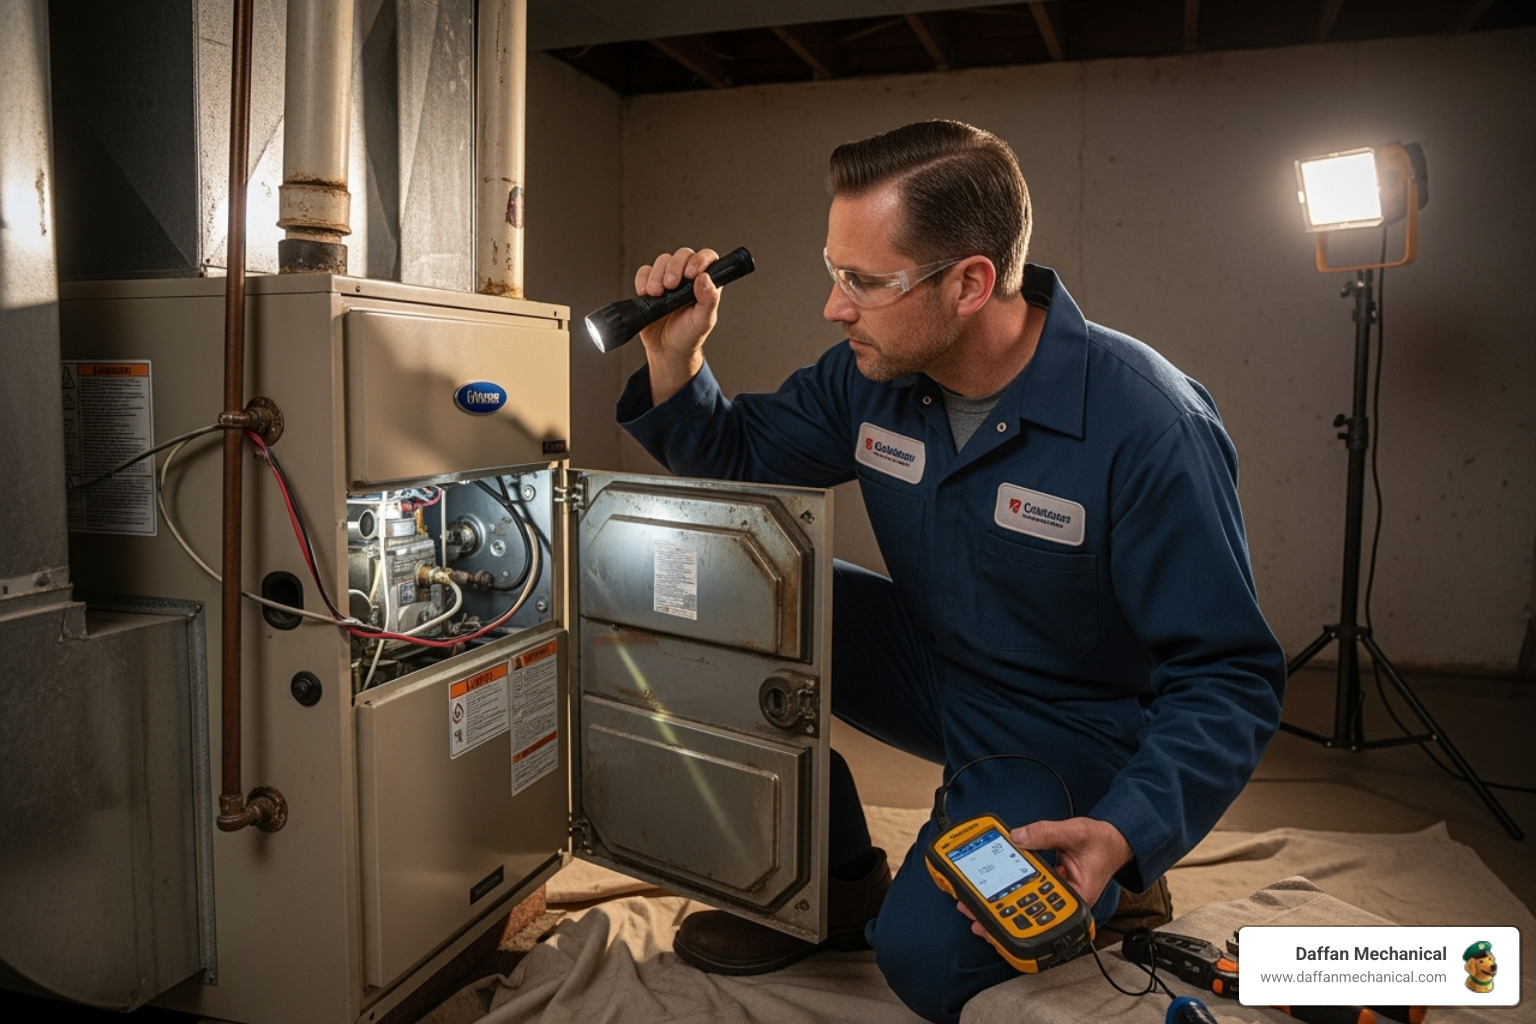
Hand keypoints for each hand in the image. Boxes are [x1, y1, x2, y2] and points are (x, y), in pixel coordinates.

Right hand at [635, 247, 720, 404]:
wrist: (667, 349)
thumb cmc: (688, 336)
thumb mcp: (703, 321)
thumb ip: (709, 300)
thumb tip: (705, 278)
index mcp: (705, 284)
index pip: (707, 258)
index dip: (700, 260)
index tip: (691, 273)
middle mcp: (687, 278)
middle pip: (682, 255)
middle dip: (675, 267)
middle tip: (671, 285)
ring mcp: (667, 279)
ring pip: (663, 261)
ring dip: (657, 275)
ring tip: (657, 293)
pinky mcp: (650, 284)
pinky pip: (644, 272)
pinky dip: (643, 279)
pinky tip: (645, 293)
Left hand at [955, 817, 1131, 940]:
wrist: (1111, 841)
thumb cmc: (1100, 843)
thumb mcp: (1075, 832)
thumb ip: (1046, 833)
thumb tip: (1017, 837)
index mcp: (1077, 897)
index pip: (1046, 915)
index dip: (1018, 921)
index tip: (996, 921)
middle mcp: (1065, 903)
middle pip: (1029, 916)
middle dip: (999, 918)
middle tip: (972, 912)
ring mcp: (1055, 897)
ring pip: (1024, 907)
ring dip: (999, 907)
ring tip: (972, 905)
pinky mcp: (1047, 889)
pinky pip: (1026, 893)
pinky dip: (1007, 892)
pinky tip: (988, 892)